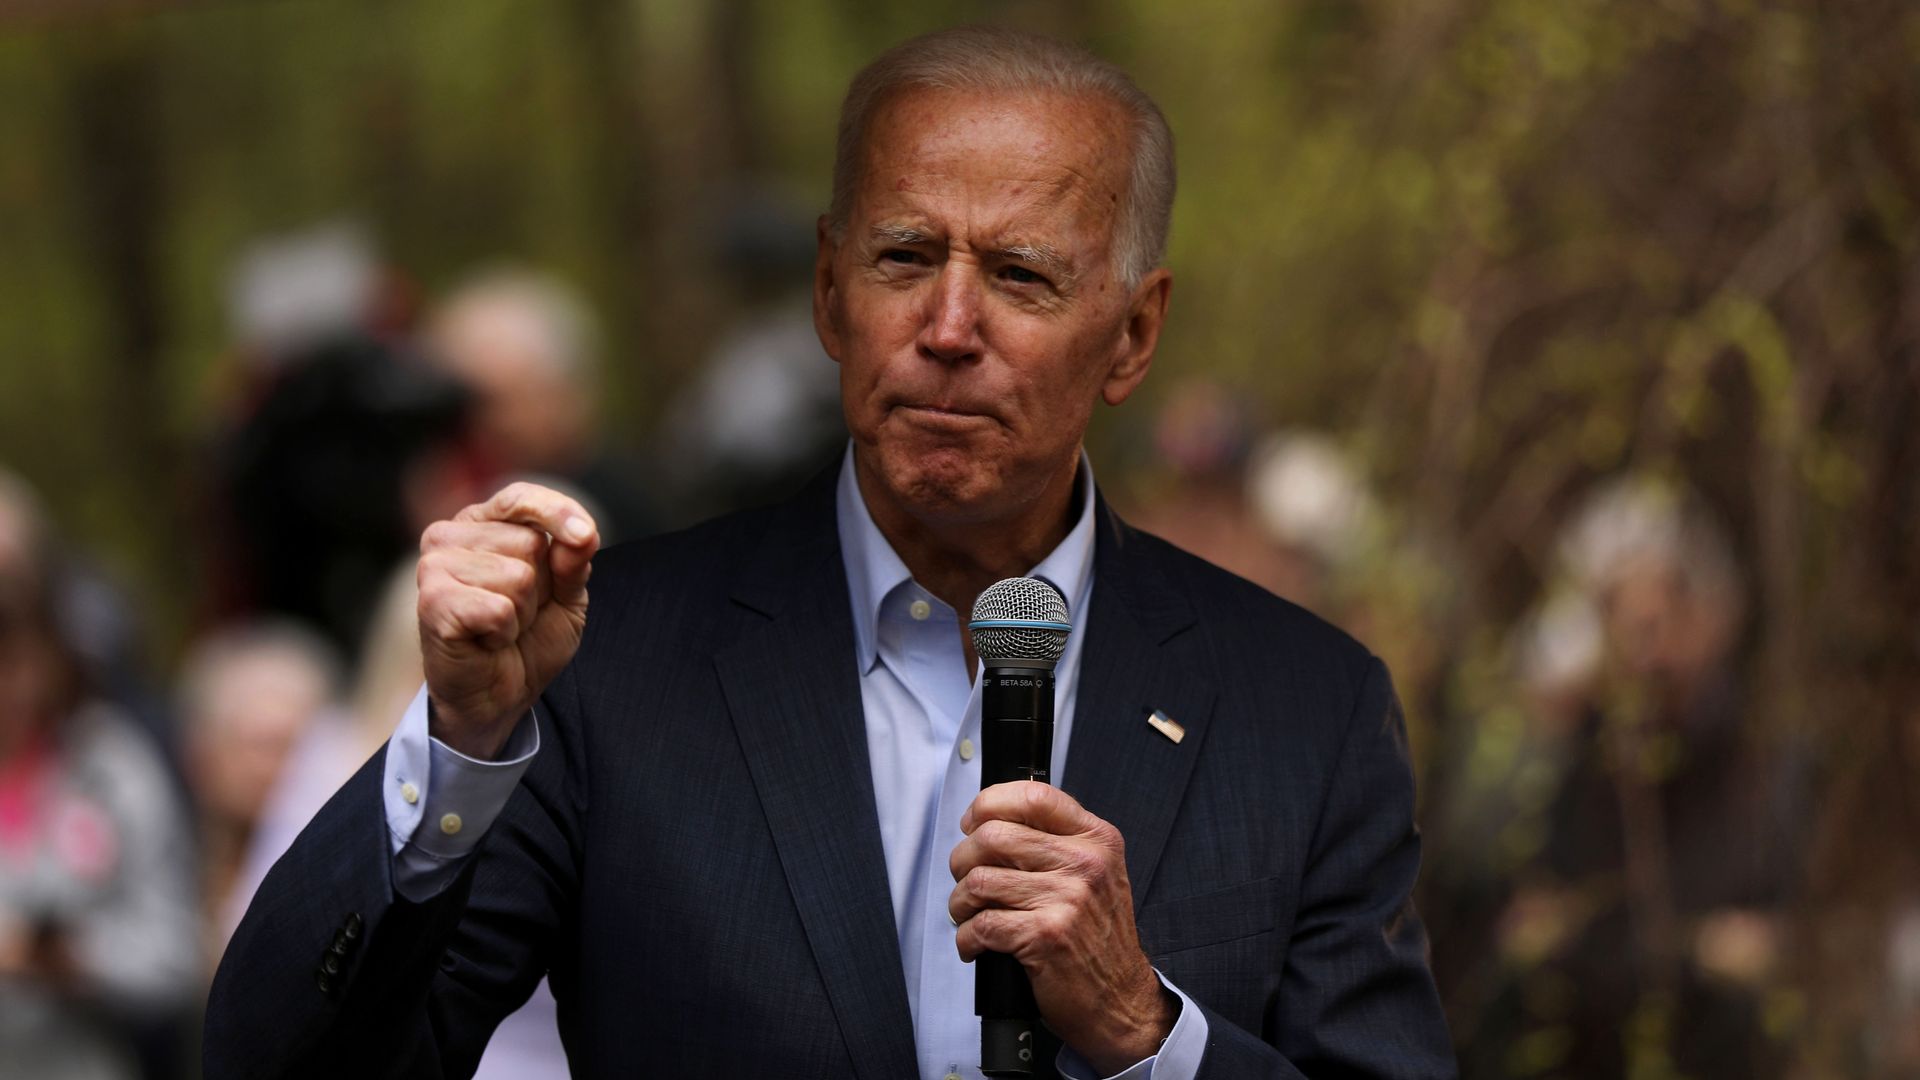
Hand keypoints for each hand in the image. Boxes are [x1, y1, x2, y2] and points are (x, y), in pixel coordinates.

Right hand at [417, 482, 598, 759]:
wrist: (499, 696)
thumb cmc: (527, 640)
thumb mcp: (566, 596)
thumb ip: (573, 560)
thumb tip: (583, 533)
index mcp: (481, 523)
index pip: (521, 497)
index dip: (558, 514)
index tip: (587, 537)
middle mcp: (450, 536)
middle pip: (530, 542)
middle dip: (541, 587)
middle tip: (517, 613)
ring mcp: (434, 566)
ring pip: (518, 577)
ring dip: (522, 613)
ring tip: (500, 628)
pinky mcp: (431, 601)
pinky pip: (499, 608)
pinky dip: (504, 632)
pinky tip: (485, 641)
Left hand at [948, 782, 1173, 1073]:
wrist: (1122, 1001)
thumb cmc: (1098, 939)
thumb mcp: (1095, 874)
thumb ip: (1054, 841)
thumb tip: (988, 819)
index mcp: (1096, 839)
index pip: (1033, 795)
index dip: (989, 803)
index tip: (972, 823)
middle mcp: (1085, 864)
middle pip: (993, 835)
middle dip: (963, 860)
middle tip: (967, 880)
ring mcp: (1067, 900)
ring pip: (979, 880)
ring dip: (960, 903)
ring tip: (969, 915)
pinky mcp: (1045, 936)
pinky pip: (981, 924)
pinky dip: (967, 938)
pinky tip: (976, 944)